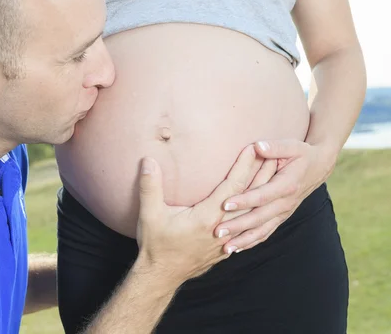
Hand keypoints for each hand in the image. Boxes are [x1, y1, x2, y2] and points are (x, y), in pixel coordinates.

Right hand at [135, 145, 264, 286]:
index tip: (252, 148)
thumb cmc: (156, 245)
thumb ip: (150, 186)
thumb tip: (148, 160)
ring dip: (265, 194)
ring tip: (275, 177)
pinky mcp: (226, 248)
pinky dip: (259, 214)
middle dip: (263, 176)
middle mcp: (223, 228)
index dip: (244, 166)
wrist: (161, 276)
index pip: (232, 187)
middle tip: (277, 156)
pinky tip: (263, 210)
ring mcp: (227, 240)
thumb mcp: (149, 214)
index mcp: (207, 217)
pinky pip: (249, 228)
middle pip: (251, 198)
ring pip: (253, 214)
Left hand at [215, 139, 336, 252]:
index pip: (262, 196)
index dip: (244, 201)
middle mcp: (286, 202)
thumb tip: (258, 146)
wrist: (320, 165)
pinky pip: (267, 232)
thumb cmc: (302, 153)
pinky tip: (237, 248)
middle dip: (238, 226)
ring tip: (225, 248)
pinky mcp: (282, 217)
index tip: (224, 205)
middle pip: (259, 218)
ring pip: (263, 230)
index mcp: (287, 185)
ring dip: (243, 240)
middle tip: (217, 232)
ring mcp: (284, 212)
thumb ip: (274, 147)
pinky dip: (252, 241)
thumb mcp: (291, 145)